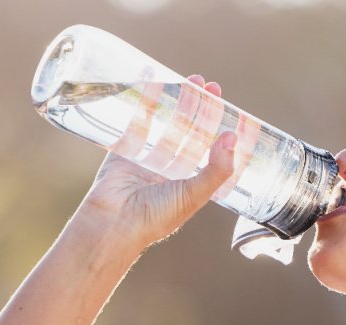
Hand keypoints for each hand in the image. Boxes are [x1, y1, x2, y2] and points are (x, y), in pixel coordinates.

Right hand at [78, 73, 236, 248]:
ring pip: (167, 123)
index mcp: (190, 182)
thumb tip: (232, 137)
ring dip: (178, 101)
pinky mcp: (125, 150)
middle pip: (190, 131)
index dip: (220, 129)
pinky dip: (146, 102)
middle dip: (200, 108)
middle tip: (209, 86)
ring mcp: (147, 158)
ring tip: (189, 80)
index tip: (230, 108)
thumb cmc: (156, 217)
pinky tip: (154, 82)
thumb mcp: (194, 195)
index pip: (210, 149)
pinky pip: (138, 121)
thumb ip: (217, 169)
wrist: (113, 223)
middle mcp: (170, 170)